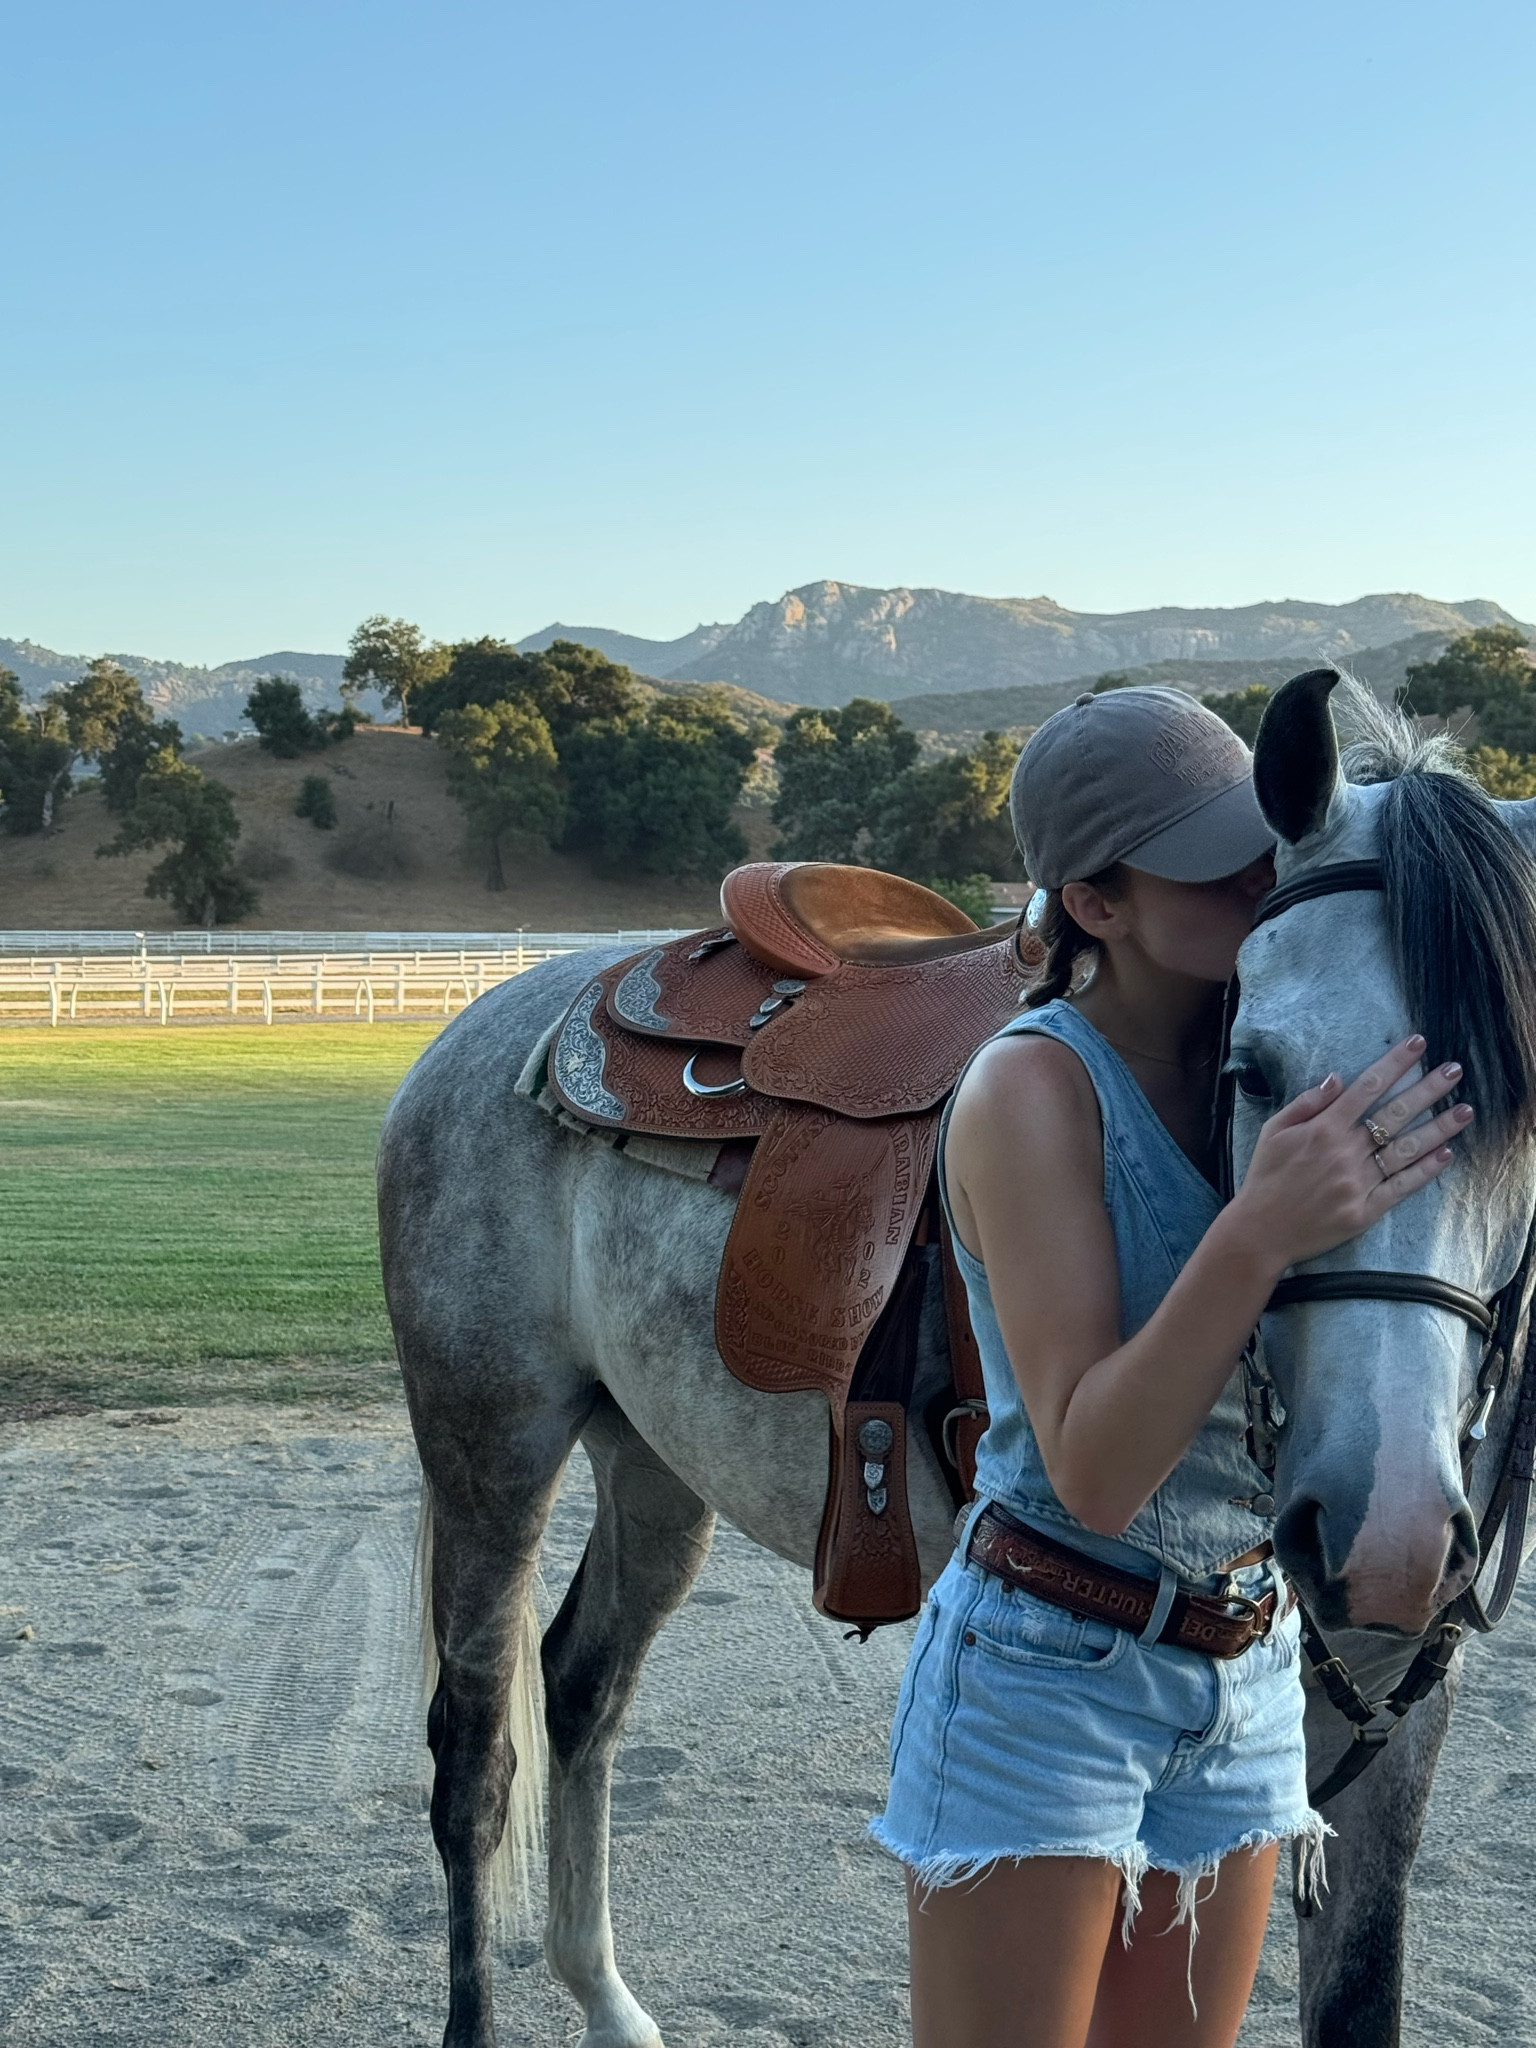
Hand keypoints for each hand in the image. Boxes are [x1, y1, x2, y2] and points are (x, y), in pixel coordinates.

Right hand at [1233, 1034, 1473, 1270]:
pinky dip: (1425, 1170)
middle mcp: (1345, 1152)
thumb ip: (1307, 1103)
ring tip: (1465, 1111)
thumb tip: (1338, 1079)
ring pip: (1407, 1149)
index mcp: (1323, 1129)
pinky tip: (1445, 1154)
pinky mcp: (1366, 1210)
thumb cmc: (1265, 1178)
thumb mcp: (1274, 1131)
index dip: (1395, 1063)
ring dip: (1439, 1128)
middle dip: (1428, 1089)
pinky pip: (1402, 1186)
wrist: (1261, 1231)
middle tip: (1455, 1071)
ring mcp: (1358, 1182)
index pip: (1367, 1087)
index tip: (1418, 1044)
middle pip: (1395, 1113)